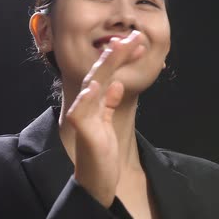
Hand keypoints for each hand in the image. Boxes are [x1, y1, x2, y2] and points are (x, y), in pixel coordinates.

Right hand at [64, 30, 144, 207]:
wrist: (95, 181)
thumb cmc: (101, 153)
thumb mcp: (108, 123)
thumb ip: (109, 103)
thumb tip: (116, 84)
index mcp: (96, 103)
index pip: (109, 73)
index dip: (121, 57)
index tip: (137, 42)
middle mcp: (88, 106)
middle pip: (101, 74)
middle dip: (116, 54)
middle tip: (132, 37)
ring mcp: (84, 118)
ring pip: (92, 86)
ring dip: (104, 67)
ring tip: (115, 48)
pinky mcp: (83, 133)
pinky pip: (82, 113)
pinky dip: (87, 99)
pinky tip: (95, 86)